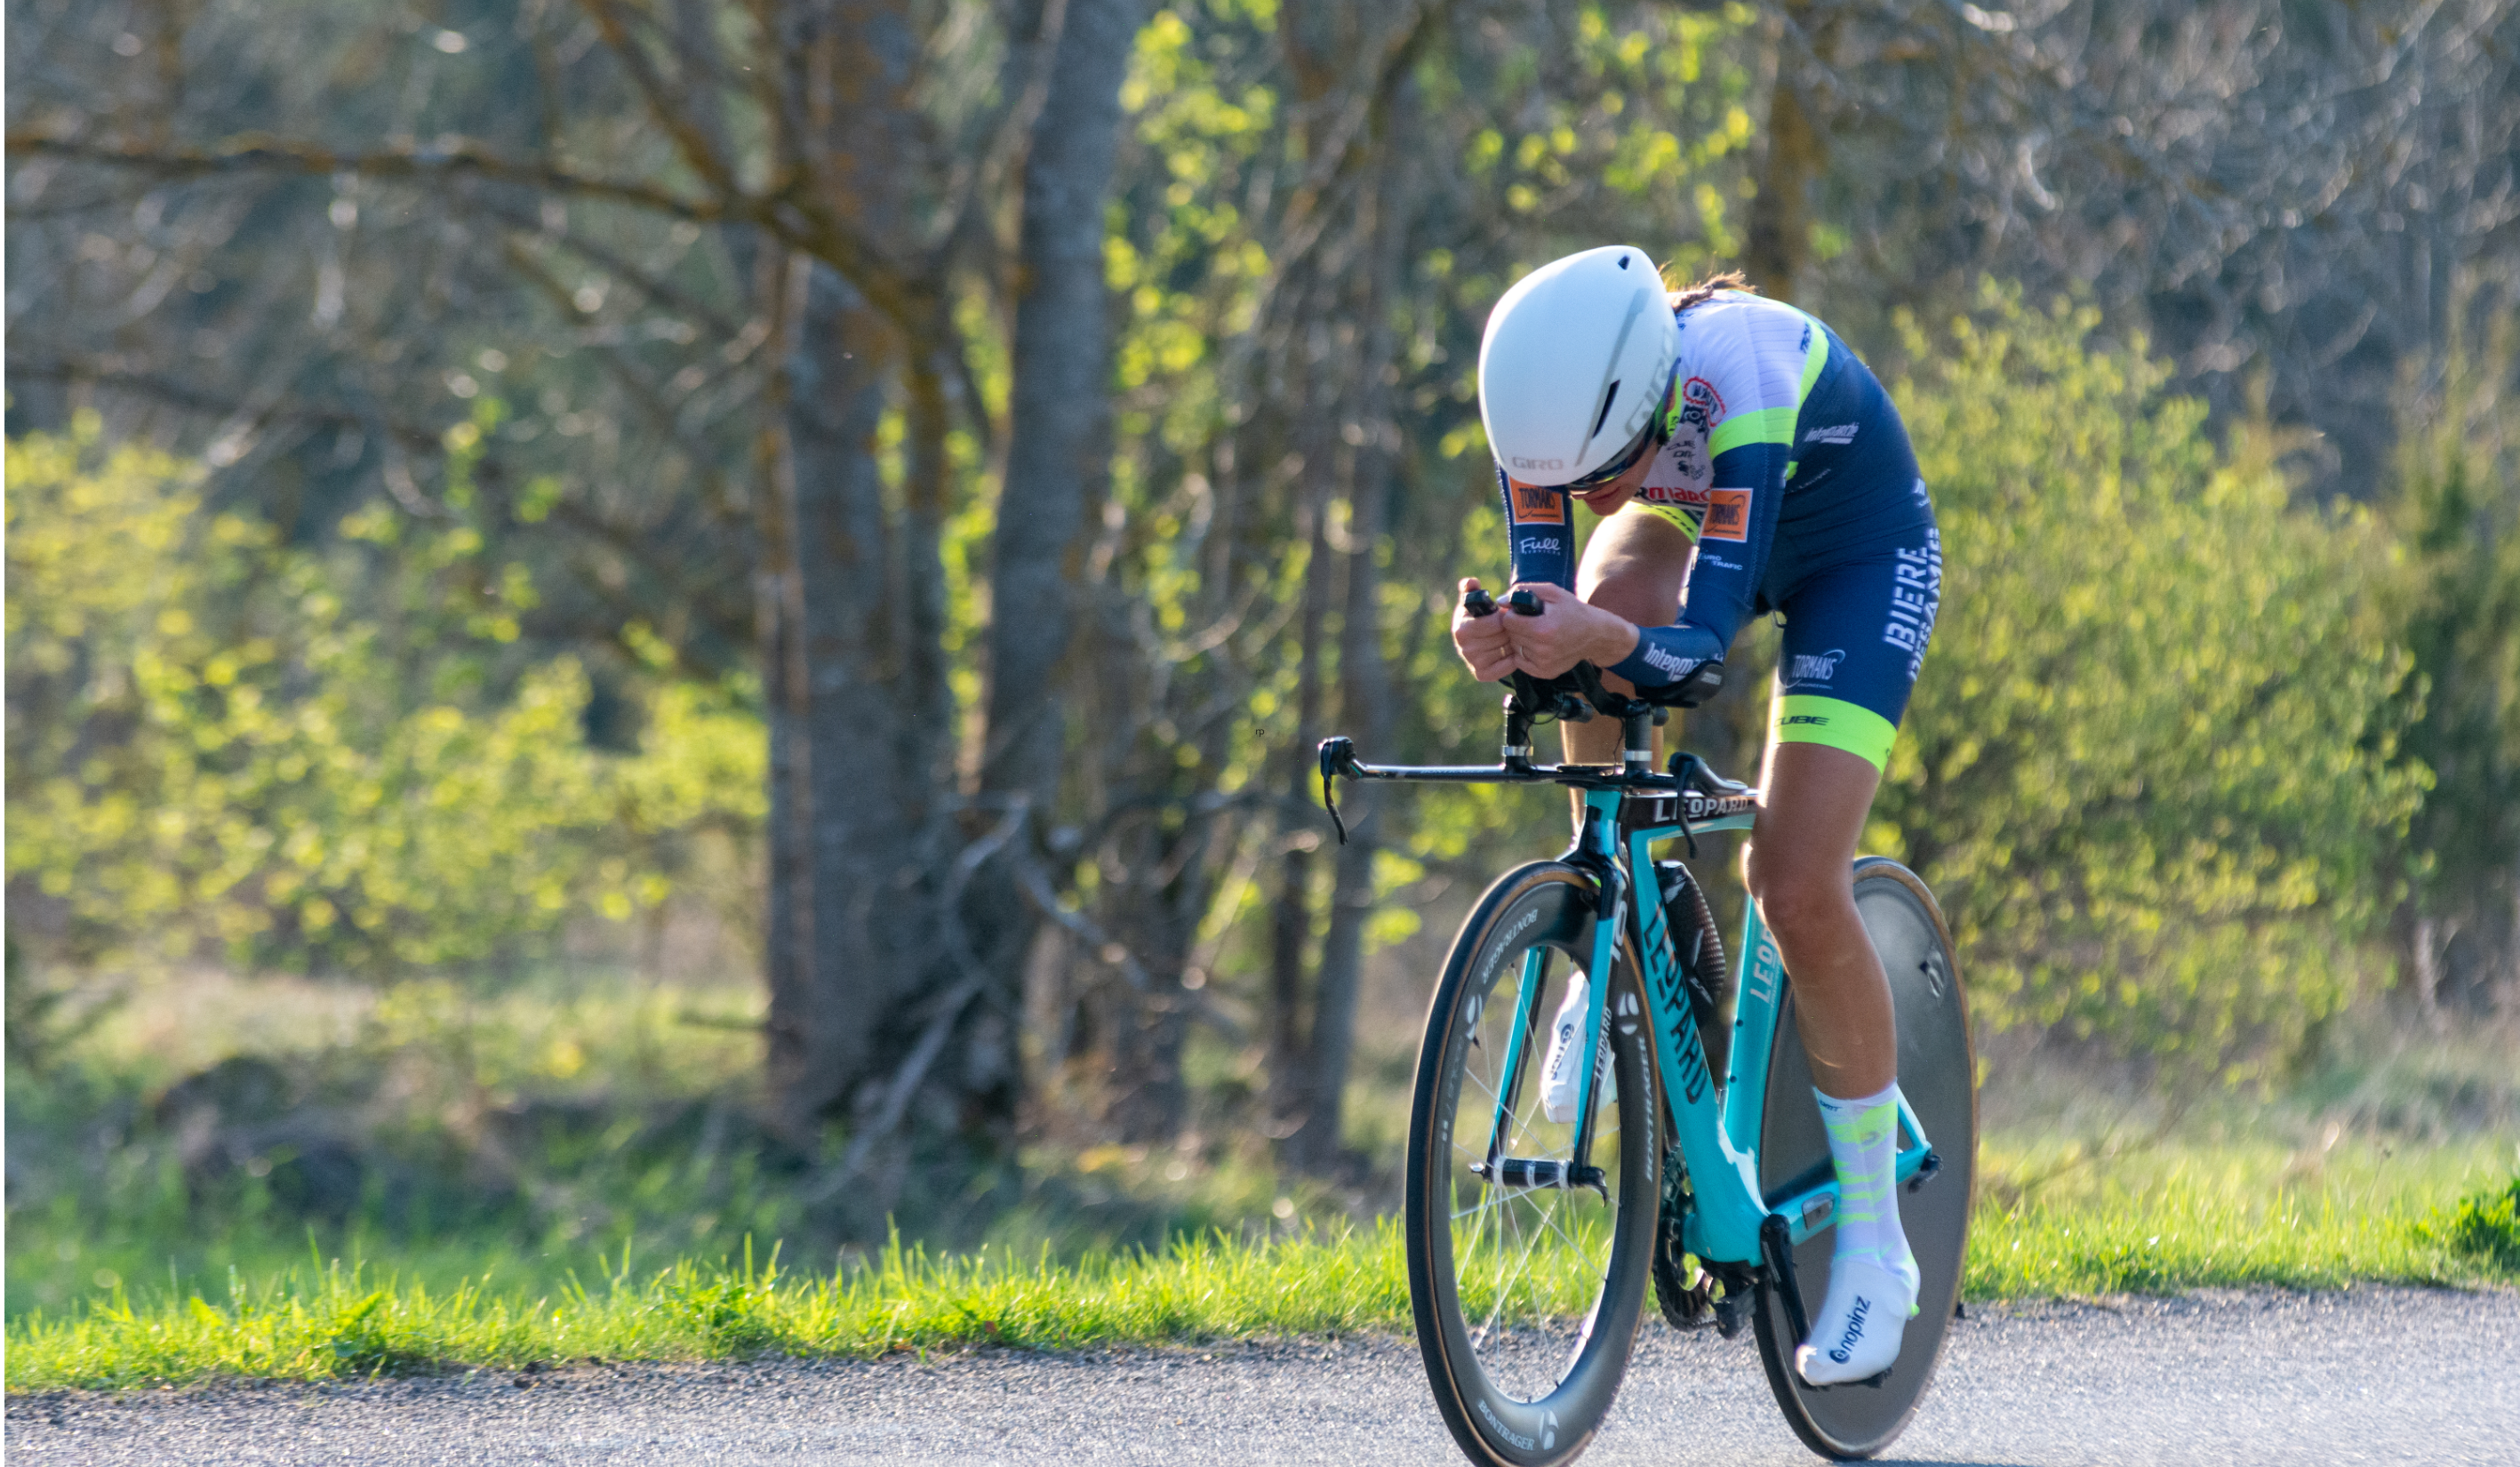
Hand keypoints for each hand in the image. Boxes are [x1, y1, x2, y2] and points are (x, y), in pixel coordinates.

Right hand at [1451, 578, 1516, 681]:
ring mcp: (1473, 662)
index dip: (1503, 617)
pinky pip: (1506, 666)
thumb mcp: (1474, 601)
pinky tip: (1512, 650)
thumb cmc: (1478, 616)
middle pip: (1501, 637)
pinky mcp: (1482, 674)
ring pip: (1506, 650)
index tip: (1505, 614)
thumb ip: (1471, 590)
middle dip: (1510, 629)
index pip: (1494, 623)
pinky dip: (1513, 658)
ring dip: (1514, 643)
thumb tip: (1470, 582)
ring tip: (1513, 636)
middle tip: (1513, 625)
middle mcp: (1464, 648)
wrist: (1477, 640)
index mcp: (1461, 629)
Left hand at [1499, 582, 1640, 677]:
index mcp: (1543, 628)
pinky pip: (1520, 661)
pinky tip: (1539, 645)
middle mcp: (1543, 649)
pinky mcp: (1545, 672)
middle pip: (1510, 635)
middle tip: (1532, 622)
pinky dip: (1525, 653)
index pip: (1508, 621)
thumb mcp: (1552, 592)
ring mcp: (1544, 663)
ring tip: (1537, 633)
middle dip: (1517, 627)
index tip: (1521, 612)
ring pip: (1515, 648)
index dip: (1512, 614)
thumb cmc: (1573, 610)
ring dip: (1521, 640)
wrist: (1596, 635)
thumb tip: (1500, 602)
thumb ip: (1524, 592)